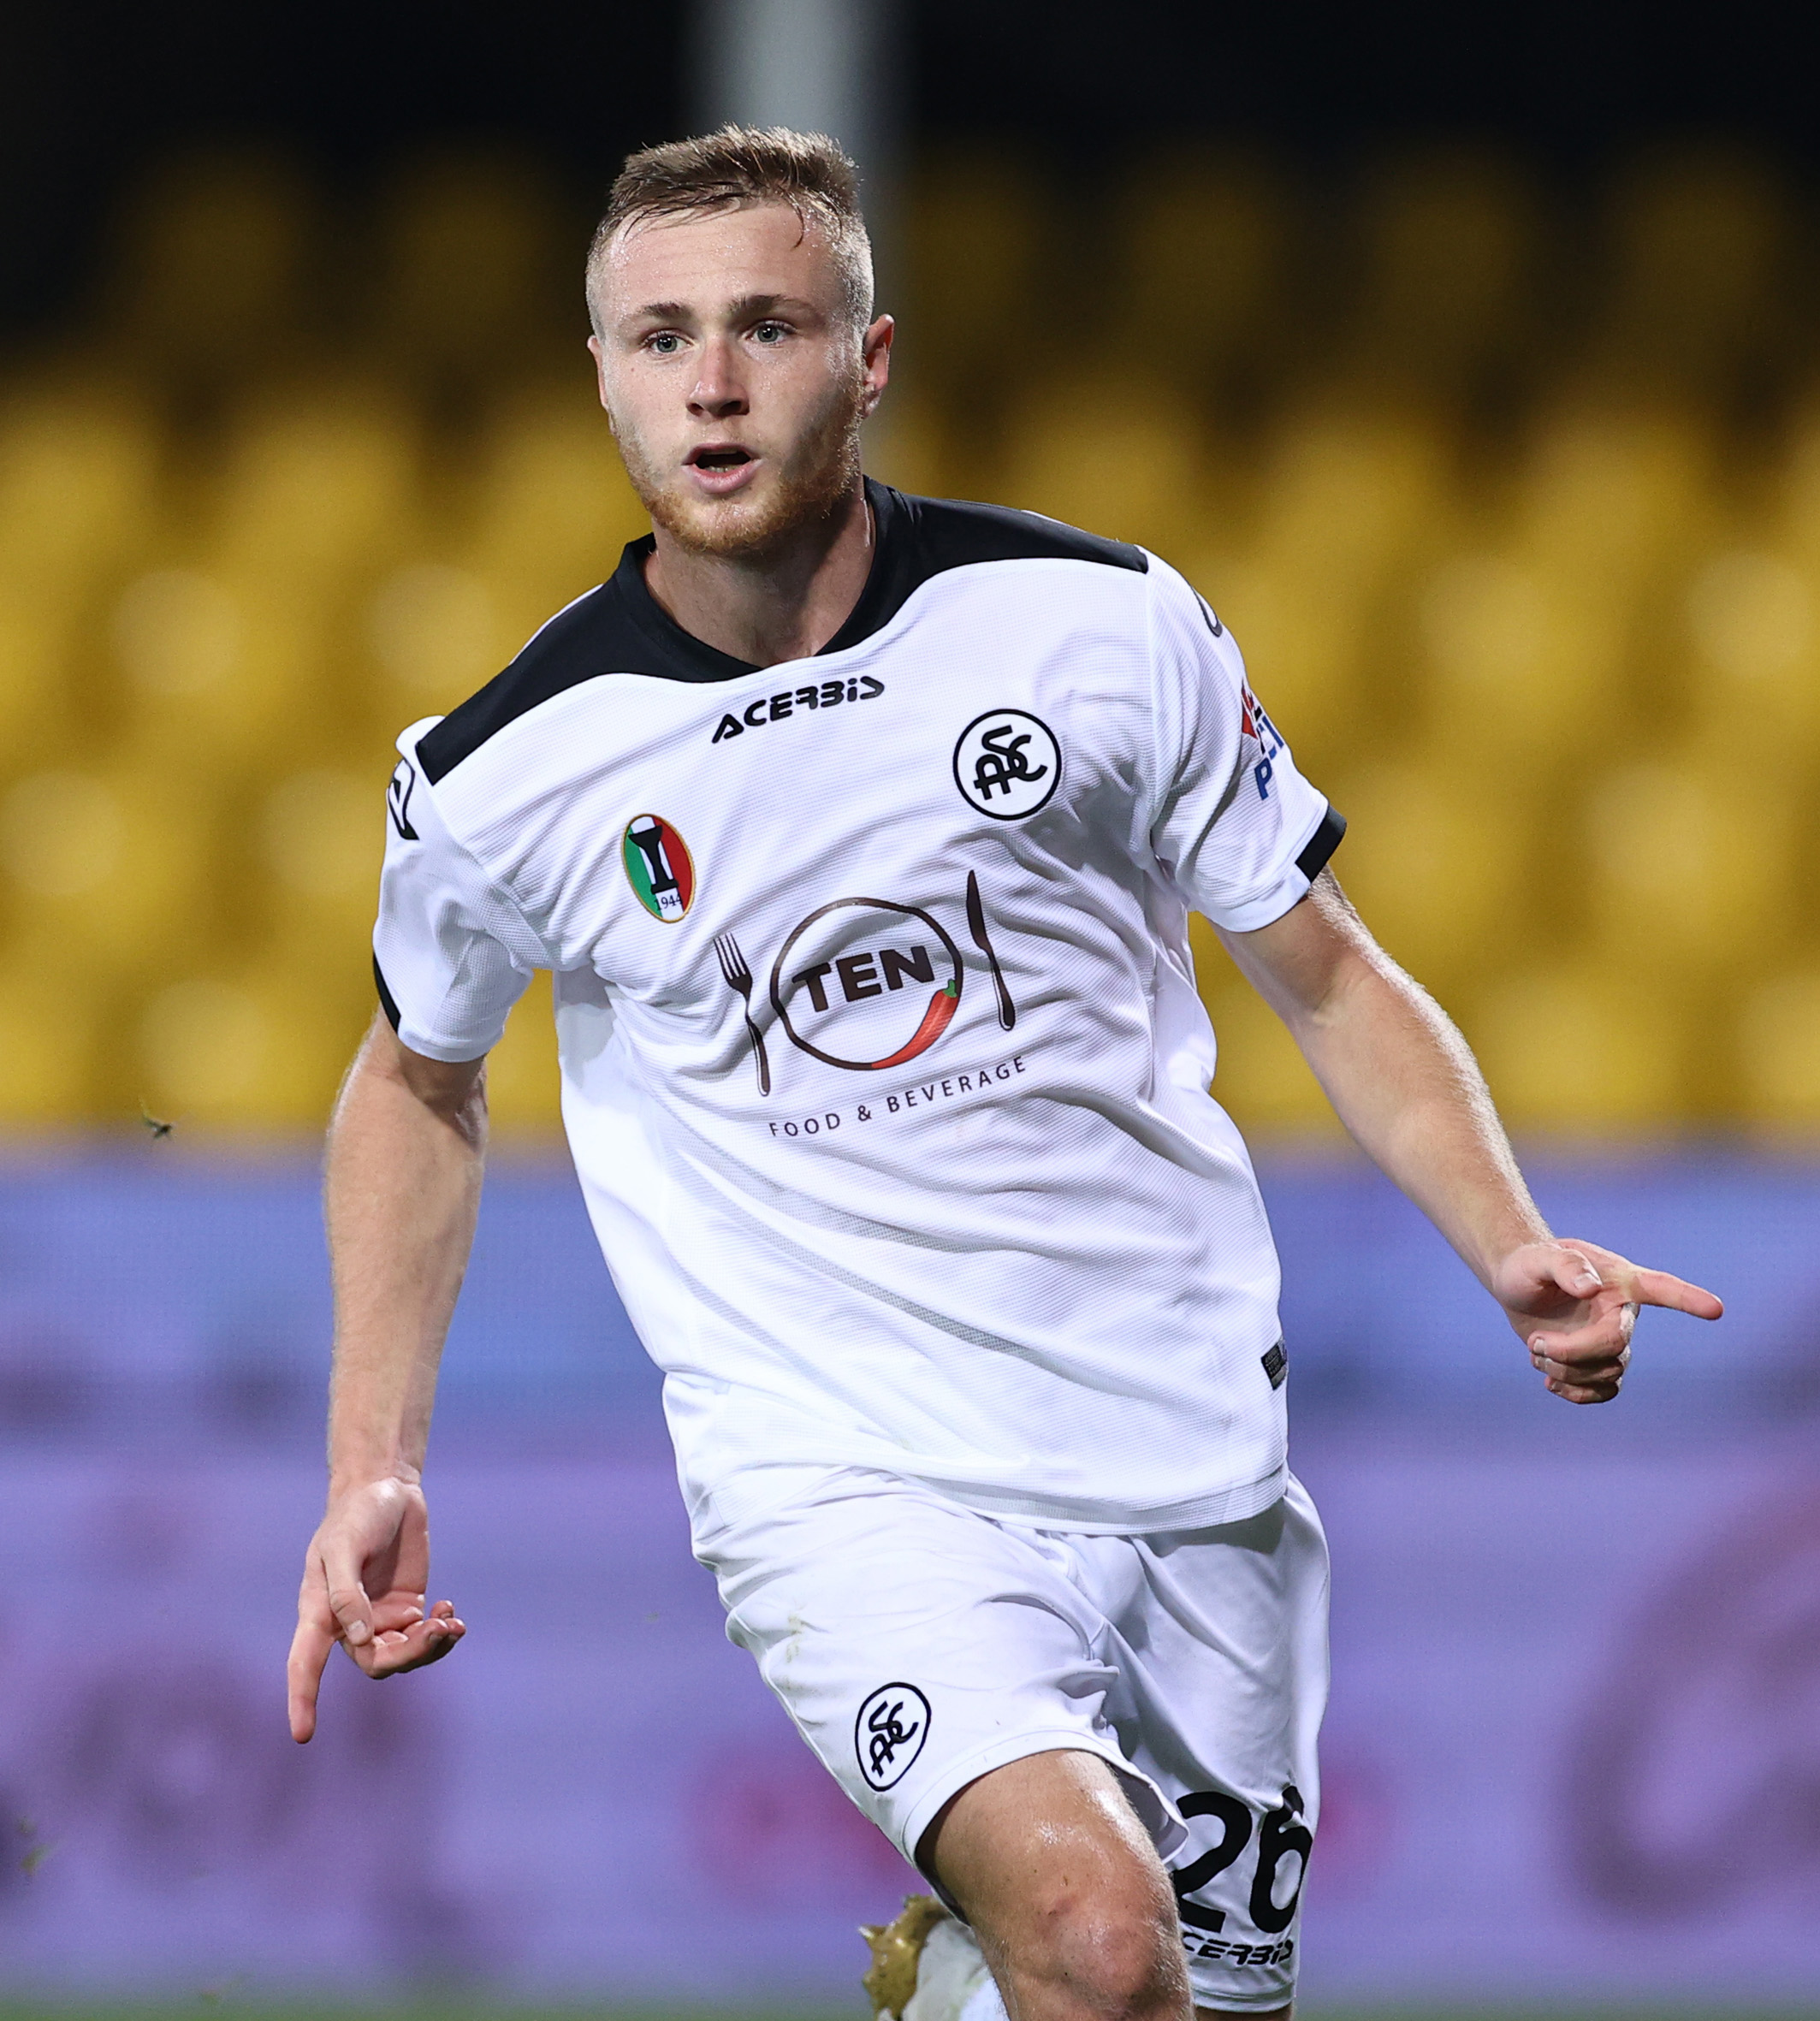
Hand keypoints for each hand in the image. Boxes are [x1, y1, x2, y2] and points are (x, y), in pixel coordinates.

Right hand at [287, 1477, 464, 1741]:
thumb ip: (347, 1593)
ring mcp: (379, 1618)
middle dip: (408, 1655)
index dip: (302, 1699)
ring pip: (403, 1656)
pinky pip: (423, 1637)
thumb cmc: (355, 1515)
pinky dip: (440, 1631)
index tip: (303, 1735)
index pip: (306, 1663)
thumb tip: (359, 1640)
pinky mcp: (407, 1608)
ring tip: (452, 1623)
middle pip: (375, 1662)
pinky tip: (451, 1610)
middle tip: (439, 1630)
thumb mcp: (344, 1547)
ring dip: (430, 1646)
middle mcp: (348, 1623)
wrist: (387, 1489)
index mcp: (319, 1611)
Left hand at [1492, 1237, 1722, 1404]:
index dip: (1688, 1299)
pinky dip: (1577, 1394)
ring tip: (1536, 1350)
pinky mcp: (1597, 1362)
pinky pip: (1605, 1391)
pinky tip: (1551, 1383)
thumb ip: (1564, 1266)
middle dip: (1572, 1352)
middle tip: (1536, 1342)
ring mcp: (1612, 1339)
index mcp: (1619, 1280)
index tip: (1716, 1309)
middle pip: (1615, 1345)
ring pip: (1608, 1372)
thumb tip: (1591, 1287)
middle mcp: (1623, 1312)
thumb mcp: (1537, 1258)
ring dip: (1565, 1370)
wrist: (1517, 1287)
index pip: (1661, 1288)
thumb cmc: (1529, 1265)